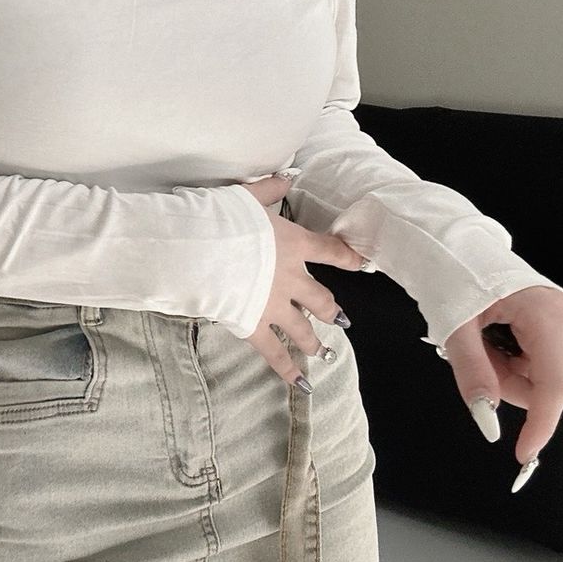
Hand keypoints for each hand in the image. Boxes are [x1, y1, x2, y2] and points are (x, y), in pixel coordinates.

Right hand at [238, 173, 371, 387]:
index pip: (330, 251)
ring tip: (326, 352)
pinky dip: (289, 370)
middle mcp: (290, 278)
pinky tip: (303, 384)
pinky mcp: (253, 325)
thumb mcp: (247, 197)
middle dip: (332, 309)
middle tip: (342, 318)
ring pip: (304, 329)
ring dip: (316, 342)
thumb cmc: (221, 219)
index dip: (350, 257)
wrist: (199, 249)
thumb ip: (269, 190)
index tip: (363, 263)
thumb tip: (286, 177)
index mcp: (293, 244)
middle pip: (321, 298)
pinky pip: (275, 353)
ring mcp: (273, 305)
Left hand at [442, 286, 562, 487]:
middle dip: (503, 381)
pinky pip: (533, 362)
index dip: (540, 424)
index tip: (523, 452)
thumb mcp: (455, 329)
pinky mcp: (557, 323)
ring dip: (502, 370)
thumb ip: (473, 374)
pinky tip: (491, 336)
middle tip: (472, 350)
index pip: (553, 386)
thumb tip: (487, 417)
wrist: (454, 245)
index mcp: (546, 314)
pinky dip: (507, 360)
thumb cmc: (453, 274)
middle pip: (541, 383)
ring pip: (536, 376)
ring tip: (479, 337)